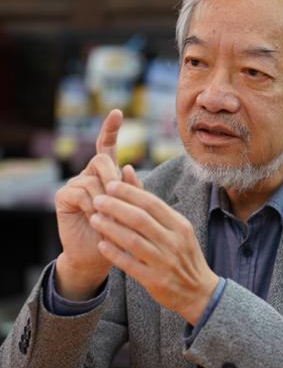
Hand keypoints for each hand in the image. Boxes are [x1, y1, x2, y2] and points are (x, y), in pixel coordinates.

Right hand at [54, 109, 142, 299]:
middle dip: (113, 176)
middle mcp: (89, 175)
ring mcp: (74, 184)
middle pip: (101, 160)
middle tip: (117, 196)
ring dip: (104, 198)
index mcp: (106, 173)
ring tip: (107, 216)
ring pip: (92, 178)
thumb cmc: (119, 231)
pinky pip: (79, 192)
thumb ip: (134, 189)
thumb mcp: (132, 209)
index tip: (117, 112)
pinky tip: (94, 217)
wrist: (99, 255)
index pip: (106, 146)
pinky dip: (90, 205)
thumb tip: (130, 166)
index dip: (110, 129)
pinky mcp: (63, 196)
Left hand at [89, 180, 218, 324]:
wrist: (199, 291)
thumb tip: (128, 171)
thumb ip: (152, 204)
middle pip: (140, 219)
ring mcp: (165, 262)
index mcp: (180, 225)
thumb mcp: (177, 228)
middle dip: (116, 207)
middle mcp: (174, 242)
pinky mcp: (155, 280)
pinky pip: (131, 265)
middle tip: (97, 199)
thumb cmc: (183, 254)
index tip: (110, 185)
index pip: (151, 203)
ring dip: (111, 228)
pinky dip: (115, 254)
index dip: (128, 192)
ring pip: (133, 241)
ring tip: (94, 218)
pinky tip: (101, 245)